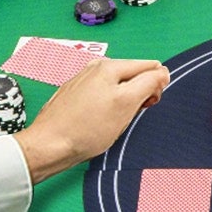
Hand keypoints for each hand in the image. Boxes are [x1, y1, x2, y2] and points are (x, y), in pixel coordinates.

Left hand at [15, 57, 168, 181]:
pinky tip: (98, 123)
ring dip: (122, 104)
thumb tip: (162, 72)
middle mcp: (95, 68)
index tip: (146, 106)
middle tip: (128, 117)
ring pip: (117, 87)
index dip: (155, 87)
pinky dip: (107, 107)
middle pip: (133, 76)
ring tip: (111, 122)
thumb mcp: (127, 104)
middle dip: (138, 96)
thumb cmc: (88, 128)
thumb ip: (149, 83)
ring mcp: (83, 81)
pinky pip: (102, 96)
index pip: (149, 67)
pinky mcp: (74, 95)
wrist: (49, 145)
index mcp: (109, 66)